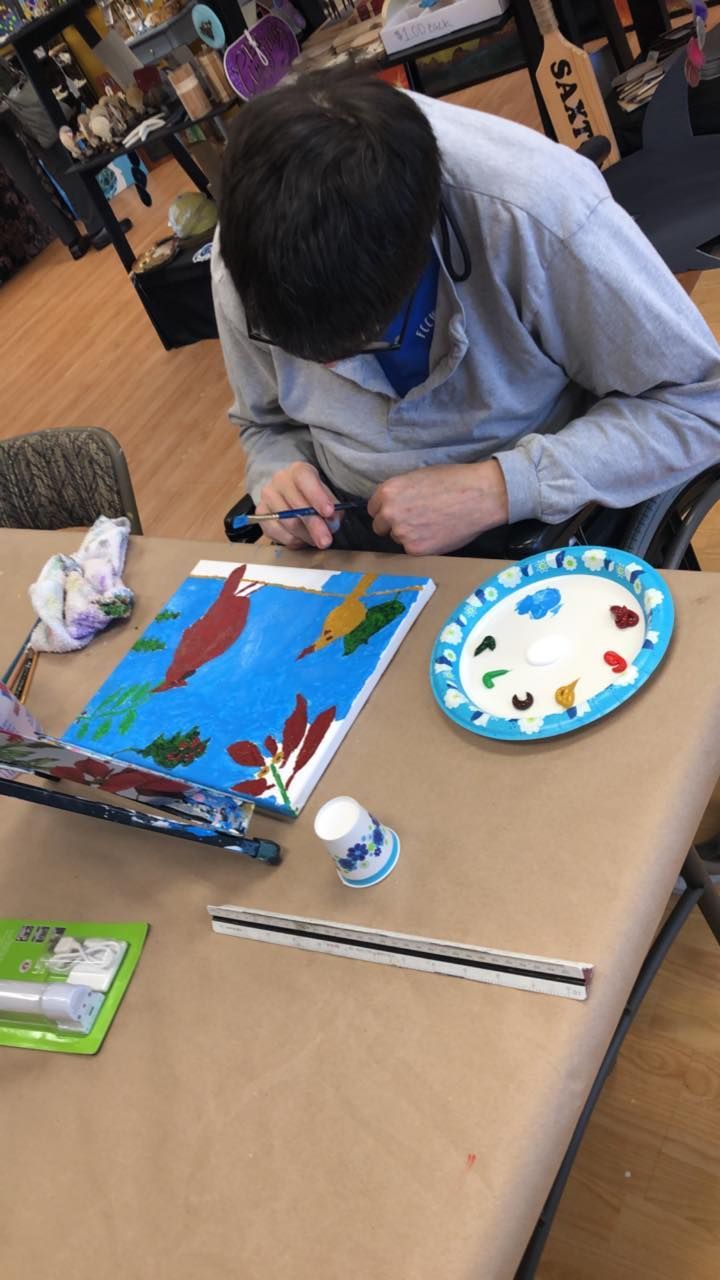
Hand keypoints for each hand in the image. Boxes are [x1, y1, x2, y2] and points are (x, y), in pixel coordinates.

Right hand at [257, 461, 339, 549]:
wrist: (288, 494)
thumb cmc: (311, 496)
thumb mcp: (326, 496)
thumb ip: (333, 509)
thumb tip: (331, 523)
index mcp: (298, 470)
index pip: (305, 480)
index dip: (317, 497)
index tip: (329, 513)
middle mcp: (280, 480)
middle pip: (296, 507)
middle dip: (315, 526)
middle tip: (326, 541)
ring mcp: (268, 497)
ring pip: (288, 523)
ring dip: (306, 536)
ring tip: (316, 540)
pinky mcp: (260, 513)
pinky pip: (277, 533)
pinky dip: (293, 540)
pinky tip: (301, 538)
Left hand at [367, 461, 508, 555]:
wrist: (479, 496)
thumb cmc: (453, 481)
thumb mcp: (418, 477)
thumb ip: (400, 493)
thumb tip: (393, 505)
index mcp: (388, 492)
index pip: (373, 508)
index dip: (386, 510)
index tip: (397, 511)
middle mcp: (390, 513)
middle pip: (380, 526)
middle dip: (393, 524)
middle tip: (415, 520)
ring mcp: (402, 533)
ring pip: (398, 539)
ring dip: (409, 535)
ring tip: (431, 525)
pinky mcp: (416, 550)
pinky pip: (412, 550)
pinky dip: (423, 545)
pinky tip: (438, 533)